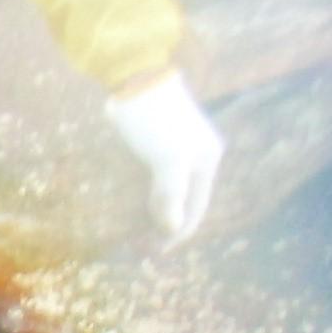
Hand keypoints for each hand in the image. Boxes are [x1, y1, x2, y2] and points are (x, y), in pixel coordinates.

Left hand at [104, 70, 223, 243]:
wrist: (135, 81)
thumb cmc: (154, 120)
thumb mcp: (167, 159)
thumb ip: (172, 193)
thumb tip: (173, 228)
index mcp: (206, 161)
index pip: (197, 207)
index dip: (178, 232)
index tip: (156, 251)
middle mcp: (195, 157)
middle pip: (181, 200)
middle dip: (164, 224)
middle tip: (139, 247)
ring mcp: (174, 150)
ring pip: (165, 191)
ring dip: (151, 212)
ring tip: (131, 234)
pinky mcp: (152, 144)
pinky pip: (149, 178)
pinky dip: (140, 195)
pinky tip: (125, 208)